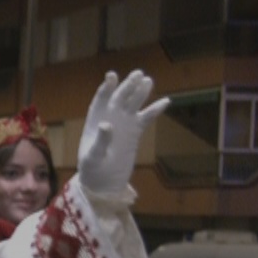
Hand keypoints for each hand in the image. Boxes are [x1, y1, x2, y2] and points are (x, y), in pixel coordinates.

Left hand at [76, 70, 167, 197]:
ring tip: (148, 81)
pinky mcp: (135, 133)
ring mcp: (123, 125)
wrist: (103, 183)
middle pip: (120, 98)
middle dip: (127, 86)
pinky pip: (146, 118)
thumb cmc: (92, 169)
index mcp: (95, 121)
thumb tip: (107, 124)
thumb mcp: (93, 156)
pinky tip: (165, 101)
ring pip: (133, 105)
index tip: (112, 76)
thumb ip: (100, 141)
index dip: (107, 88)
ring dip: (140, 93)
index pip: (101, 100)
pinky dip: (154, 110)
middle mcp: (110, 118)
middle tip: (137, 74)